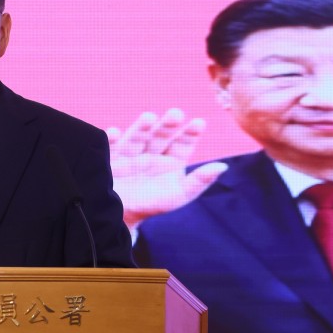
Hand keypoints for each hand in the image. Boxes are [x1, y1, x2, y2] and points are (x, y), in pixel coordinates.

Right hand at [107, 109, 226, 227]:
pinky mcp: (110, 160)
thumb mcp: (179, 195)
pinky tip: (114, 133)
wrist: (121, 219)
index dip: (190, 133)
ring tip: (149, 117)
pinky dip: (111, 140)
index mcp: (170, 160)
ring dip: (142, 127)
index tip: (198, 123)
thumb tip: (222, 166)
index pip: (182, 143)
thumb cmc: (153, 205)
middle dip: (168, 125)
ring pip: (137, 138)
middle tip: (176, 114)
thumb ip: (200, 181)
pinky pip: (110, 148)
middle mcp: (151, 153)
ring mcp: (130, 155)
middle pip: (161, 136)